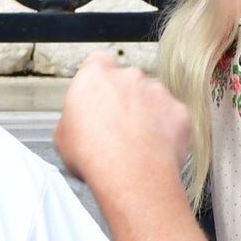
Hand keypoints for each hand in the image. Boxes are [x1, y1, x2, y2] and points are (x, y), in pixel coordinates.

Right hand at [54, 54, 190, 194]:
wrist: (130, 176)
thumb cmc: (95, 157)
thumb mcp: (62, 137)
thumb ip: (74, 119)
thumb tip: (78, 126)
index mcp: (96, 75)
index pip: (96, 64)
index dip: (97, 83)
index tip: (96, 99)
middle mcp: (129, 76)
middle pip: (127, 82)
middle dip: (123, 101)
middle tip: (115, 129)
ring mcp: (157, 92)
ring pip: (152, 99)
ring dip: (146, 115)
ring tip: (135, 144)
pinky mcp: (179, 110)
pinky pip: (172, 117)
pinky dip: (165, 130)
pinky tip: (153, 149)